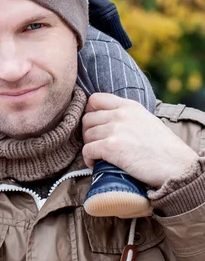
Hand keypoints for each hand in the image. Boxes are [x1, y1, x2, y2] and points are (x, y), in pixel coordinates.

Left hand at [82, 93, 198, 188]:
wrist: (176, 165)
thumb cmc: (164, 147)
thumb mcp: (146, 120)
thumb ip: (128, 115)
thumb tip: (110, 120)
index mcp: (129, 106)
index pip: (95, 99)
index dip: (90, 112)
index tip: (94, 124)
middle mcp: (120, 114)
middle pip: (88, 118)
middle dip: (88, 132)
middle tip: (95, 143)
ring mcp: (115, 130)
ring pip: (87, 135)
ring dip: (89, 146)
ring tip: (97, 156)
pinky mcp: (111, 147)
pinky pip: (88, 150)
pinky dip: (88, 159)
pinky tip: (95, 164)